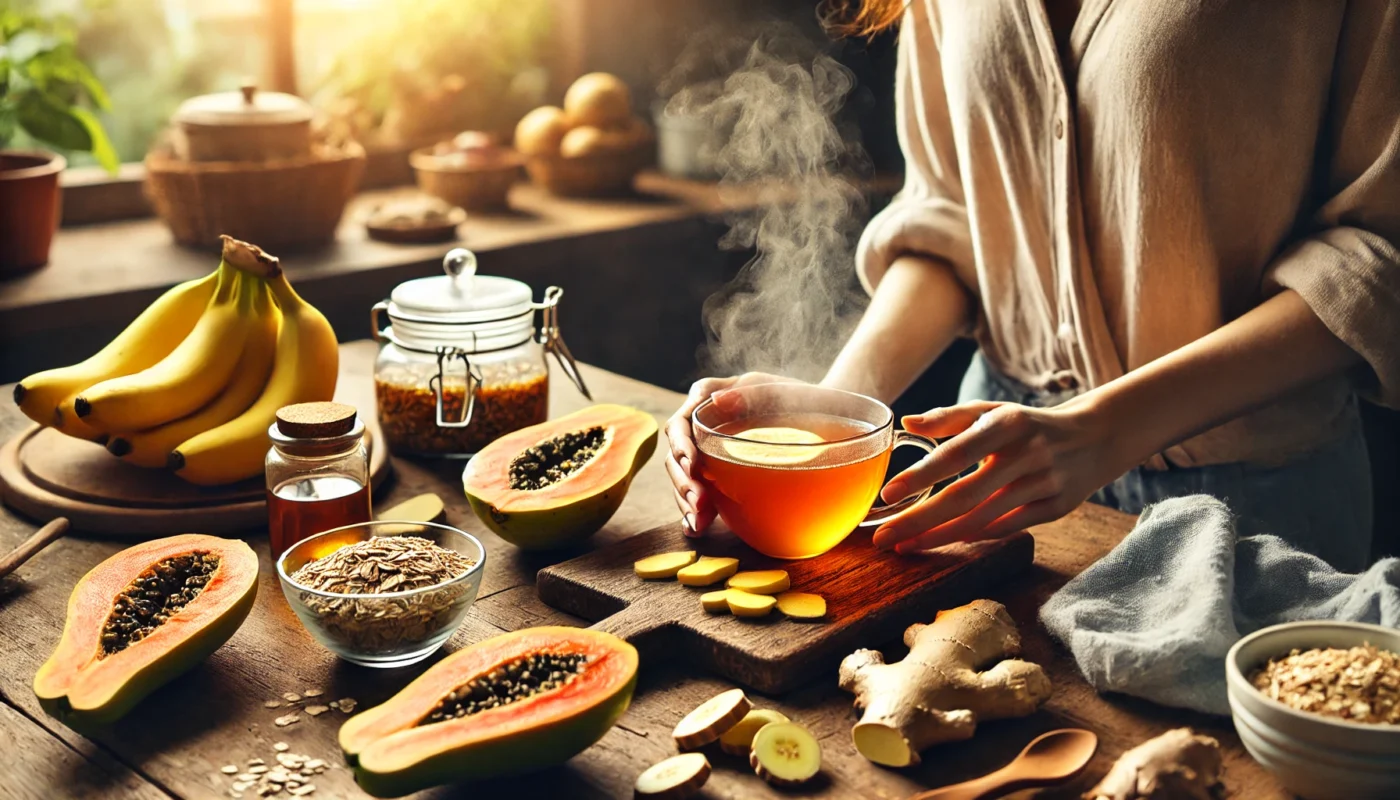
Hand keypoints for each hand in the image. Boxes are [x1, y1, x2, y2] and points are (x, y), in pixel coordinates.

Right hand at [665, 372, 802, 535]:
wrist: (822, 421)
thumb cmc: (801, 400)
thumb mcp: (780, 390)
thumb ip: (752, 393)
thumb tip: (717, 399)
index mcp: (711, 399)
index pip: (683, 420)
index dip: (680, 442)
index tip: (692, 463)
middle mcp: (704, 426)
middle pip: (678, 453)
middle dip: (683, 480)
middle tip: (698, 502)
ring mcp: (710, 452)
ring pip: (684, 477)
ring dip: (686, 500)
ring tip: (698, 521)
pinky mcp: (719, 474)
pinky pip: (700, 493)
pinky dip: (694, 512)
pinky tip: (694, 528)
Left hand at [871, 399, 1125, 552]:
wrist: (1095, 436)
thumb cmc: (1028, 425)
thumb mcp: (992, 411)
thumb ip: (948, 418)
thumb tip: (906, 423)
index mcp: (1006, 424)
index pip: (956, 454)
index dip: (921, 476)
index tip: (887, 494)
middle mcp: (1026, 454)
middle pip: (965, 496)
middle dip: (920, 520)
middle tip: (884, 538)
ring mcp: (1044, 483)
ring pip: (984, 518)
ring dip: (940, 535)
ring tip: (906, 545)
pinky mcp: (1058, 507)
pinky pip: (1009, 528)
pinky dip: (976, 536)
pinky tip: (945, 541)